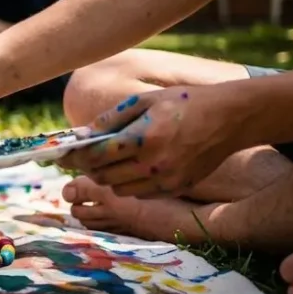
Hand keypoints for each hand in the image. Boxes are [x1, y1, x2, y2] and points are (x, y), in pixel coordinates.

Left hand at [59, 87, 248, 198]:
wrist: (229, 118)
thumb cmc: (184, 102)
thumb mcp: (145, 100)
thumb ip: (111, 118)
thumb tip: (82, 133)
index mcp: (143, 138)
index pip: (96, 156)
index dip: (75, 157)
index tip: (63, 156)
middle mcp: (154, 164)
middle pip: (104, 177)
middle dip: (89, 168)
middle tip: (84, 158)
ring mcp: (167, 180)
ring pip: (120, 189)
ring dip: (109, 178)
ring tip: (110, 161)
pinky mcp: (177, 188)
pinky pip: (141, 193)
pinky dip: (130, 184)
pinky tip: (134, 167)